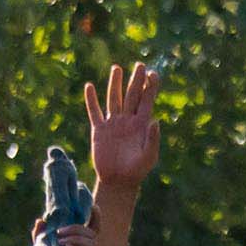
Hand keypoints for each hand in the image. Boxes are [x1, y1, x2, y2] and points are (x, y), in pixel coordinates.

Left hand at [10, 206, 93, 245]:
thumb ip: (41, 236)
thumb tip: (40, 220)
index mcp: (81, 242)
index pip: (94, 226)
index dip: (96, 215)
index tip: (93, 205)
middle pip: (91, 233)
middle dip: (76, 229)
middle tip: (59, 233)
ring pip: (91, 244)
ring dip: (76, 239)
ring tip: (61, 242)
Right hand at [86, 62, 158, 190]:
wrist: (118, 181)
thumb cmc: (137, 171)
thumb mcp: (149, 157)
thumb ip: (152, 139)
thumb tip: (155, 121)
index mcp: (141, 124)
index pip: (147, 100)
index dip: (150, 87)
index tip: (153, 73)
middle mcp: (127, 120)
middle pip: (132, 95)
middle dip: (136, 80)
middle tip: (140, 64)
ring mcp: (113, 124)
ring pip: (114, 99)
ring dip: (115, 84)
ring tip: (117, 68)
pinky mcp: (99, 130)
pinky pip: (95, 112)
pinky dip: (91, 100)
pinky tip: (90, 87)